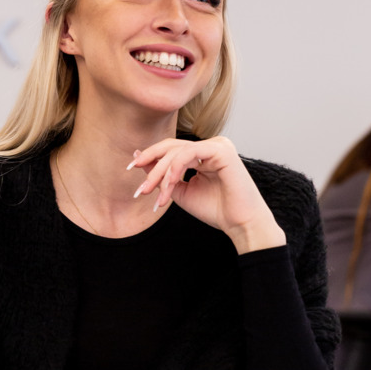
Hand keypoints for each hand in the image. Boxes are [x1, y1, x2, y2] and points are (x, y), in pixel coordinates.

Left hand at [129, 135, 285, 253]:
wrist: (240, 224)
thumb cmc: (215, 209)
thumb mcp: (179, 190)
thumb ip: (161, 175)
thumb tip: (137, 158)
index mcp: (203, 152)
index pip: (170, 148)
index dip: (149, 157)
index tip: (130, 169)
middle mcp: (211, 145)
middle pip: (170, 147)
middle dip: (151, 167)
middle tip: (140, 190)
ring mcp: (218, 145)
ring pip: (177, 151)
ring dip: (161, 174)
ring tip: (156, 196)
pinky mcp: (222, 150)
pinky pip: (189, 153)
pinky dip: (174, 169)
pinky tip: (169, 186)